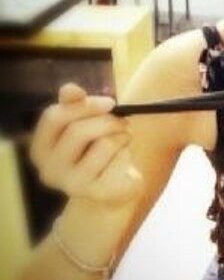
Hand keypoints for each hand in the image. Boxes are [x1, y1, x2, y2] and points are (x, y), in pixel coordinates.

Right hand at [30, 84, 142, 206]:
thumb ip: (75, 105)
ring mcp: (72, 185)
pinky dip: (127, 152)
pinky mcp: (97, 192)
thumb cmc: (95, 150)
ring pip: (104, 144)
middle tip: (123, 121)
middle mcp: (49, 170)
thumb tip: (69, 88)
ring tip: (123, 140)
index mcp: (40, 149)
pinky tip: (123, 159)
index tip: (110, 102)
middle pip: (79, 131)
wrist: (112, 189)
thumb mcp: (84, 125)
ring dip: (122, 136)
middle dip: (108, 121)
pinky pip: (120, 159)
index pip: (54, 117)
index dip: (84, 105)